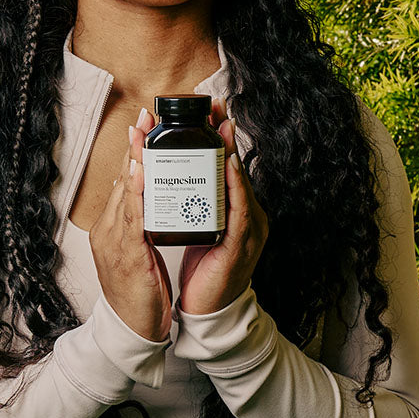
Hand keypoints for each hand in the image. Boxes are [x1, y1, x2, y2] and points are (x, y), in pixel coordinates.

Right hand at [88, 116, 173, 341]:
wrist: (130, 330)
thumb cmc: (139, 292)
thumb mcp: (139, 250)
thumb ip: (143, 223)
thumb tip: (153, 196)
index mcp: (113, 226)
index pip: (125, 179)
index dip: (135, 148)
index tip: (145, 120)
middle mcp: (109, 228)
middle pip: (123, 178)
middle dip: (136, 144)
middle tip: (148, 113)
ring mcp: (114, 241)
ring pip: (125, 192)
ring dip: (137, 159)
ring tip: (145, 132)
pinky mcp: (126, 255)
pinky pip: (132, 219)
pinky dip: (137, 193)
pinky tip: (143, 173)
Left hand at [135, 97, 268, 315]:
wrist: (208, 313)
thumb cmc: (203, 273)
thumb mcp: (197, 230)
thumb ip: (193, 205)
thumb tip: (171, 177)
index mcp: (234, 211)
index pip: (226, 166)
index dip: (219, 135)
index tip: (208, 107)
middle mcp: (246, 215)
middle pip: (236, 167)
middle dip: (225, 134)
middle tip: (216, 104)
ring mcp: (248, 229)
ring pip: (239, 184)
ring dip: (229, 153)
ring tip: (221, 126)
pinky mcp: (241, 246)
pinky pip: (239, 211)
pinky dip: (234, 187)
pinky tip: (228, 167)